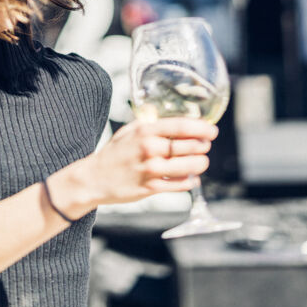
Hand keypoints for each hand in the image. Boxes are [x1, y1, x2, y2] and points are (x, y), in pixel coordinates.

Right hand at [87, 117, 217, 204]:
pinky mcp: (151, 188)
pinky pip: (179, 185)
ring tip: (202, 161)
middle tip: (206, 145)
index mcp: (145, 131)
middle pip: (189, 146)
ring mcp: (151, 170)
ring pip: (188, 167)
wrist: (94, 178)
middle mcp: (149, 149)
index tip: (212, 130)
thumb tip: (173, 119)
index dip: (201, 127)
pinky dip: (189, 181)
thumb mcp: (129, 131)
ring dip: (200, 164)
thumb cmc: (114, 153)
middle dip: (203, 146)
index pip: (181, 126)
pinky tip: (191, 178)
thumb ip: (150, 124)